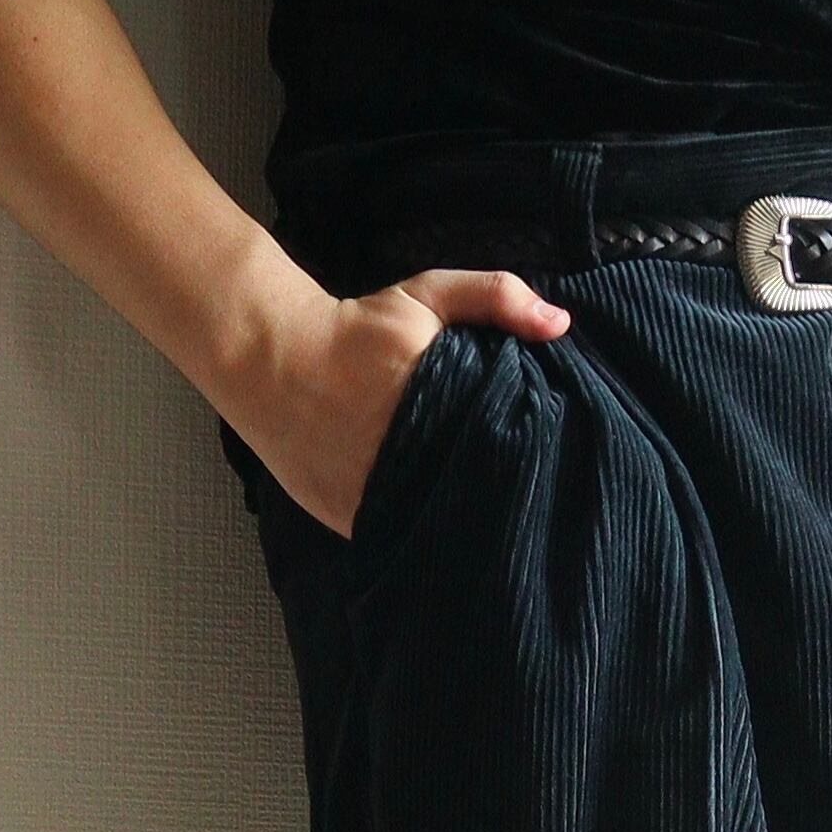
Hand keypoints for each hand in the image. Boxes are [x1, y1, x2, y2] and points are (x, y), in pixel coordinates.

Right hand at [241, 267, 570, 540]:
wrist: (271, 357)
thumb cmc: (359, 326)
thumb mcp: (427, 295)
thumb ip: (495, 297)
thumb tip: (560, 324)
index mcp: (432, 402)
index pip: (502, 446)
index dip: (529, 454)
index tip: (548, 454)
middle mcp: (401, 455)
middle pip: (474, 491)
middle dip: (501, 492)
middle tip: (529, 493)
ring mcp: (370, 494)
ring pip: (437, 523)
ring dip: (462, 519)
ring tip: (494, 519)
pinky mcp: (347, 518)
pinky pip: (398, 536)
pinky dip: (420, 531)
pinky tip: (443, 524)